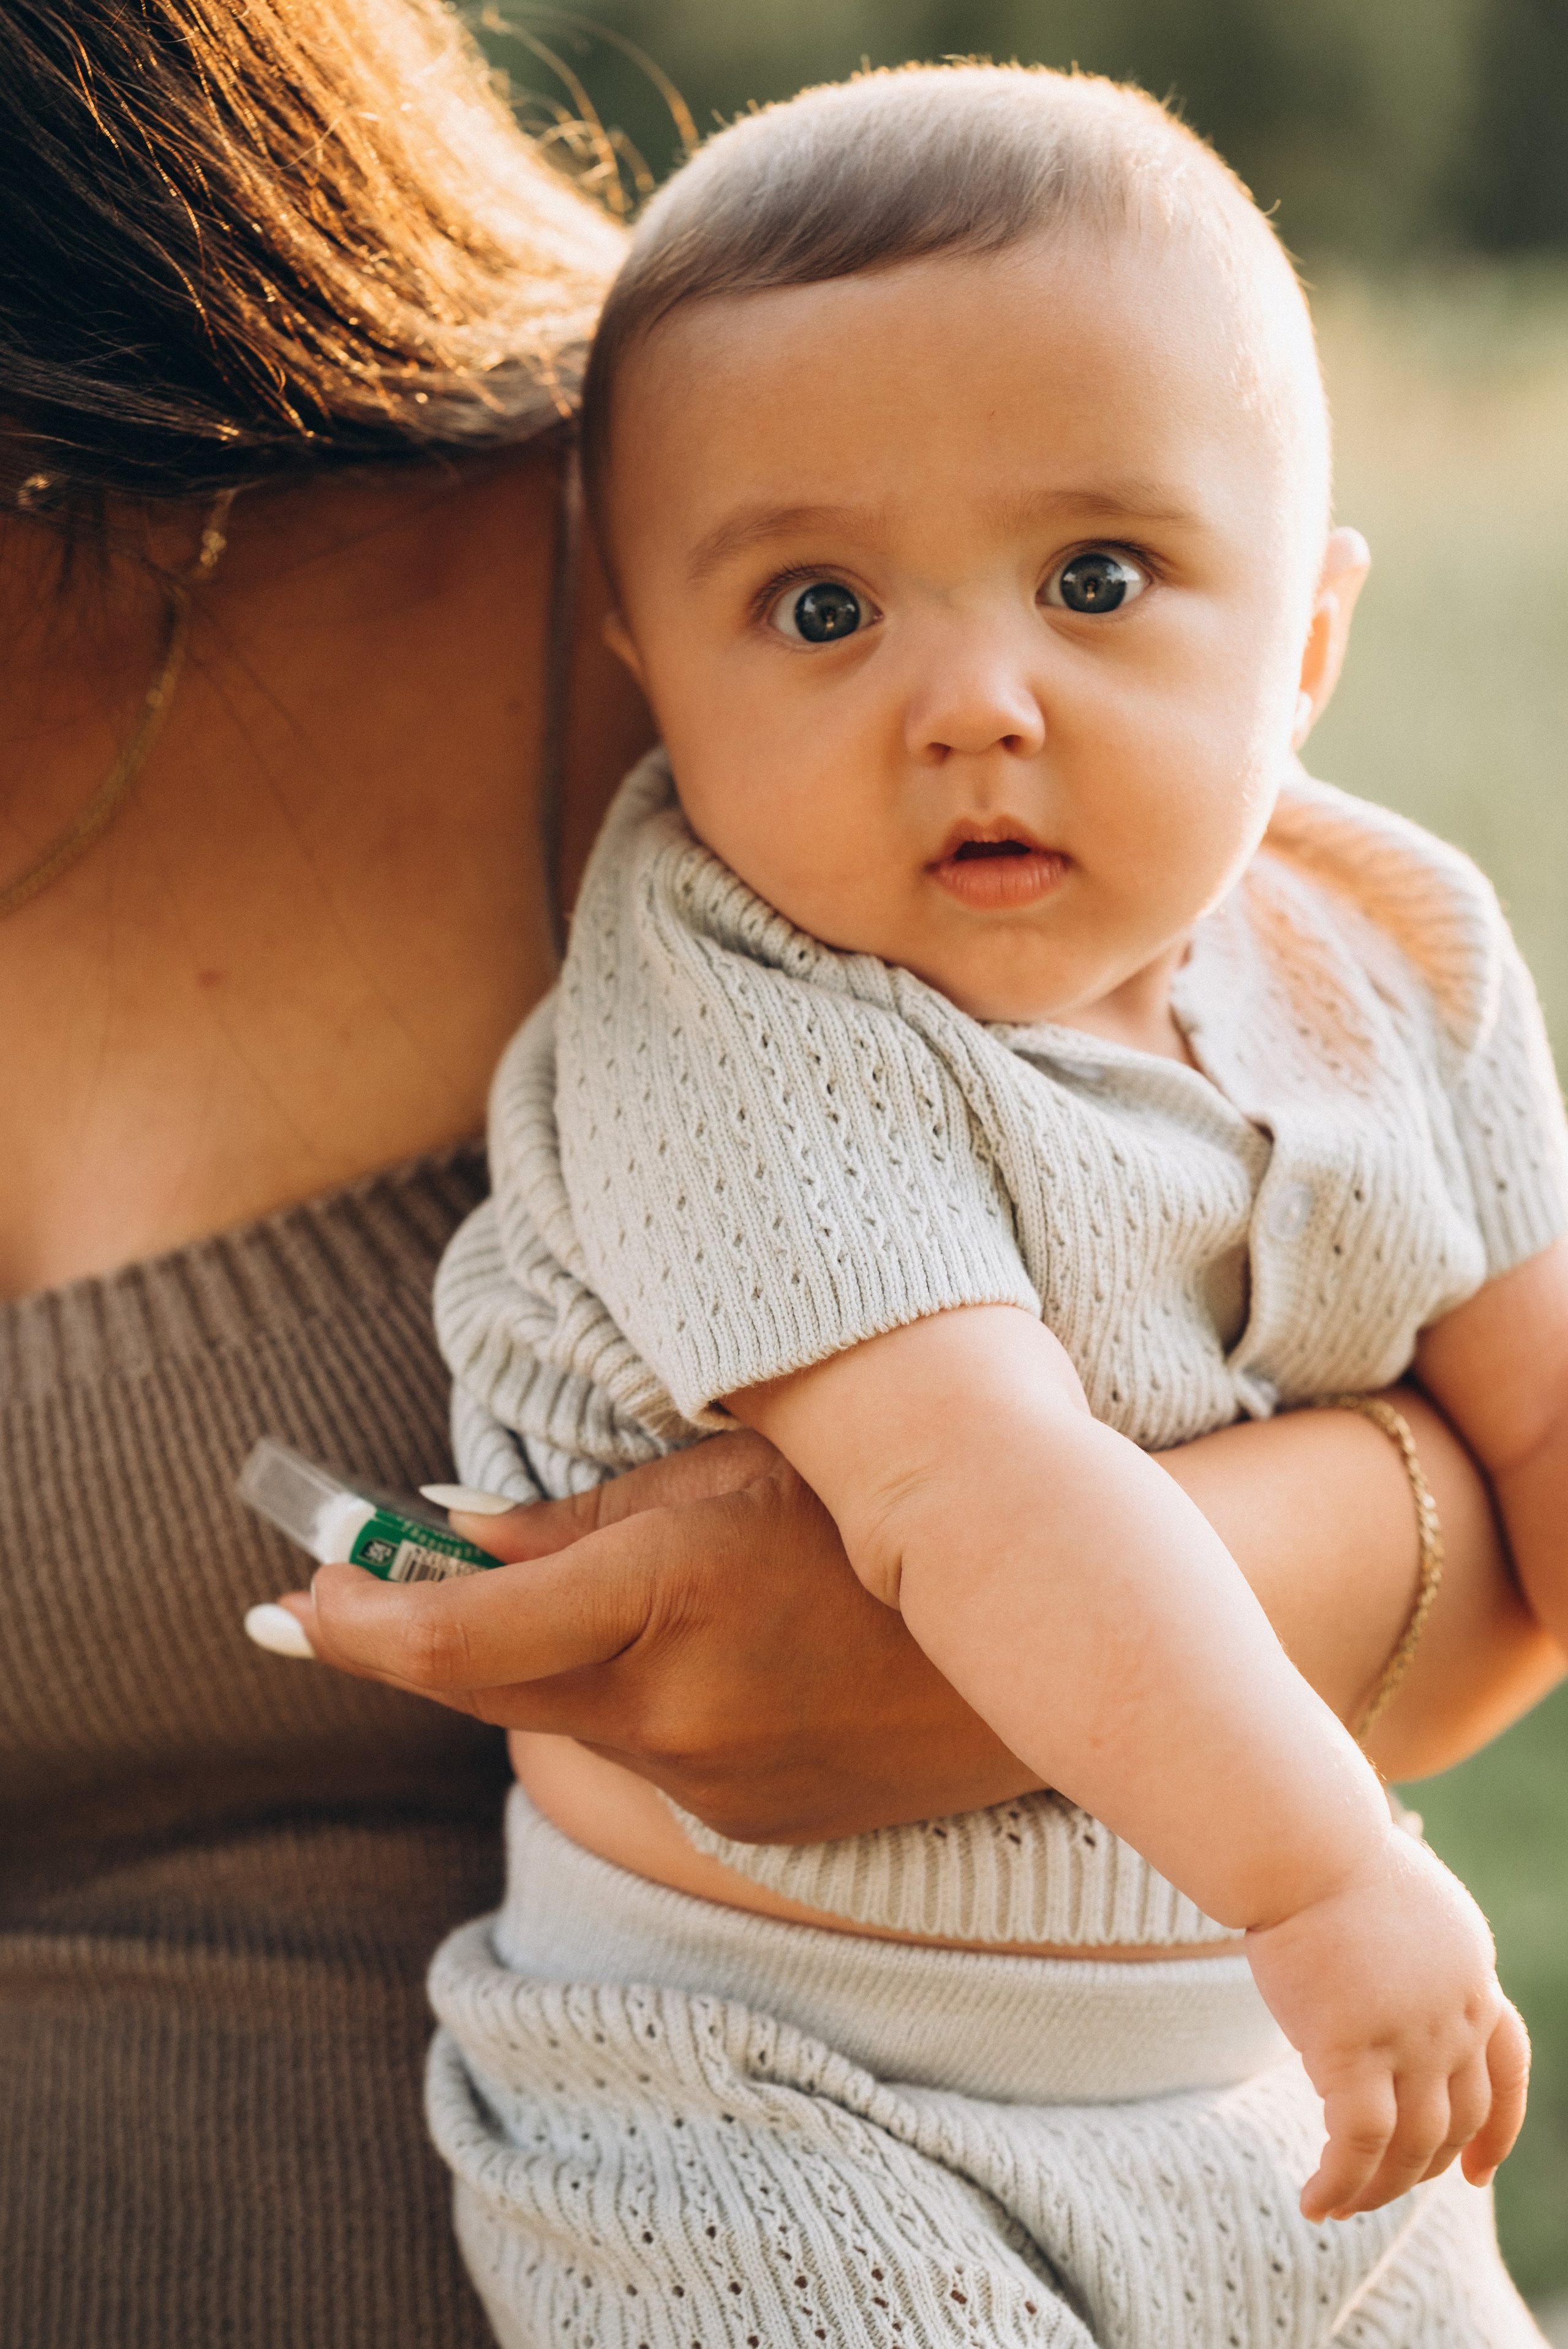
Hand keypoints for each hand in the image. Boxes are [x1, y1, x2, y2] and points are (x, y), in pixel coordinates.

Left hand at [289, 1431, 1040, 1842]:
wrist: (1041, 1630)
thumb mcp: (725, 1473)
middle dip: (398, 1643)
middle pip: (477, 1693)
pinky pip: (635, 1757)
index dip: (353, 1620)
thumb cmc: (881, 1510)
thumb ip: (574, 1523)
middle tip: (334, 1593)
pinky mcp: (748, 1822)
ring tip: (555, 1591)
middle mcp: (673, 1713)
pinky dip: (611, 1703)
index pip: (452, 1638)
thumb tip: (442, 1535)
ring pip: (556, 1723)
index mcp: (665, 1601)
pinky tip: (676, 1650)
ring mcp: (712, 1784)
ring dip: (520, 1666)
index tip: (291, 1593)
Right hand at [1245, 1827, 1530, 2219]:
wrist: (1302, 1839)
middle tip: (1382, 2190)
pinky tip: (1314, 2201)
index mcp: (1470, 1972)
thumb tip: (1390, 1982)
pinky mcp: (1351, 2049)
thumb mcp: (1404, 1902)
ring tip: (1343, 2206)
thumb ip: (1414, 1954)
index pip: (1509, 2065)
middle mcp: (1453, 2013)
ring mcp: (1408, 2036)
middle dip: (1424, 2167)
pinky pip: (1357, 2144)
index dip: (1500, 2128)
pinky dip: (1340, 2183)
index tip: (1477, 2172)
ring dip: (1379, 2188)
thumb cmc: (1330, 1853)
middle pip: (1458, 2118)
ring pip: (1412, 2146)